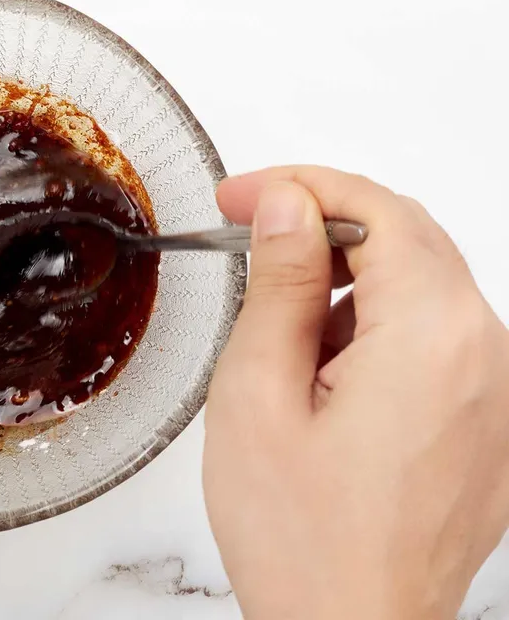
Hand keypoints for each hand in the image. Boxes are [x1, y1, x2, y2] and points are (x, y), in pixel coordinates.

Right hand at [203, 167, 508, 618]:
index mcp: (431, 338)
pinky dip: (380, 328)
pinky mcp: (490, 427)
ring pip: (425, 289)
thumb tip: (289, 206)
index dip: (303, 186)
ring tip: (279, 333)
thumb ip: (280, 284)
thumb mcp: (257, 392)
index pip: (380, 210)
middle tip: (249, 234)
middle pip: (411, 241)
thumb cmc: (301, 538)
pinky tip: (324, 374)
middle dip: (326, 225)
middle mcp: (487, 357)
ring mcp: (498, 396)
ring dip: (350, 281)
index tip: (241, 196)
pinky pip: (441, 342)